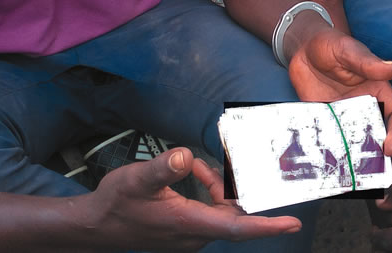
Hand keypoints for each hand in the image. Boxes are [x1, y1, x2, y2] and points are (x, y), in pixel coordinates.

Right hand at [81, 147, 300, 251]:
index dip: (267, 224)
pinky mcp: (182, 230)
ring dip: (215, 186)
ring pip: (219, 210)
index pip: (237, 226)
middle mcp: (195, 233)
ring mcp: (189, 234)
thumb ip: (164, 168)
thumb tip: (187, 156)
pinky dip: (206, 191)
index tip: (294, 222)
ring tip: (196, 168)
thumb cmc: (117, 203)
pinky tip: (190, 175)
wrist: (97, 226)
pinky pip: (207, 211)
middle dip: (236, 189)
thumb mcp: (137, 179)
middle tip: (238, 164)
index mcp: (189, 223)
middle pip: (231, 213)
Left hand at [288, 29, 391, 155]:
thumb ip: (367, 62)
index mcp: (378, 90)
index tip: (389, 146)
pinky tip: (324, 157)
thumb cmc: (330, 44)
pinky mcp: (323, 117)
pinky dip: (329, 147)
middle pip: (379, 133)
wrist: (301, 48)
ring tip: (349, 168)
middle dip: (378, 151)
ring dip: (354, 153)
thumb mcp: (347, 50)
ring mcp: (343, 113)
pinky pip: (329, 135)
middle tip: (370, 167)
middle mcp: (363, 106)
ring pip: (355, 139)